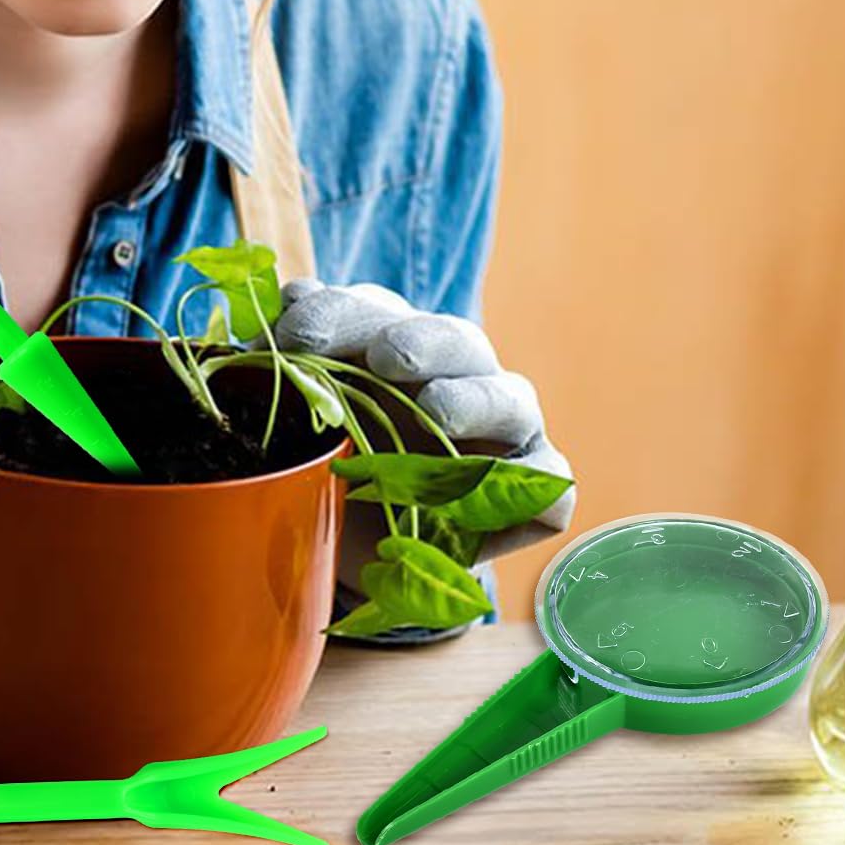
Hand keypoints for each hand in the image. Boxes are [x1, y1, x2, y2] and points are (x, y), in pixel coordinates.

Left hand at [274, 278, 575, 575]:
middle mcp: (460, 374)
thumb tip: (295, 298)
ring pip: (509, 398)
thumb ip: (298, 361)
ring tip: (434, 411)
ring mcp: (504, 431)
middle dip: (417, 341)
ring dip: (474, 399)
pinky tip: (495, 489)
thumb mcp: (305, 414)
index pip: (377, 311)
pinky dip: (533, 484)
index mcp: (398, 343)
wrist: (353, 546)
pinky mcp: (532, 492)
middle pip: (453, 339)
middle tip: (382, 355)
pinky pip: (550, 484)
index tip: (294, 336)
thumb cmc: (334, 460)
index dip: (338, 315)